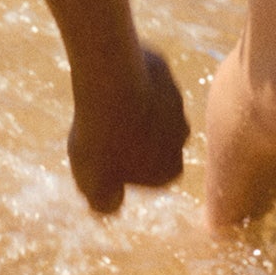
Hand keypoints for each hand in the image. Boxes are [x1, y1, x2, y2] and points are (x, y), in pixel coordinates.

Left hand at [68, 46, 189, 213]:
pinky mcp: (163, 70)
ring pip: (152, 107)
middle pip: (156, 140)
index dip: (127, 167)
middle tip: (103, 129)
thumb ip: (105, 202)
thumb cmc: (102, 138)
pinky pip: (144, 78)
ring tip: (103, 103)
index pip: (152, 174)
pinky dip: (129, 78)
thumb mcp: (94, 183)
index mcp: (170, 168)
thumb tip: (112, 204)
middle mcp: (181, 135)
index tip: (105, 158)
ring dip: (133, 106)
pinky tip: (108, 79)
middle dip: (135, 136)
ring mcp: (175, 99)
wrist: (110, 81)